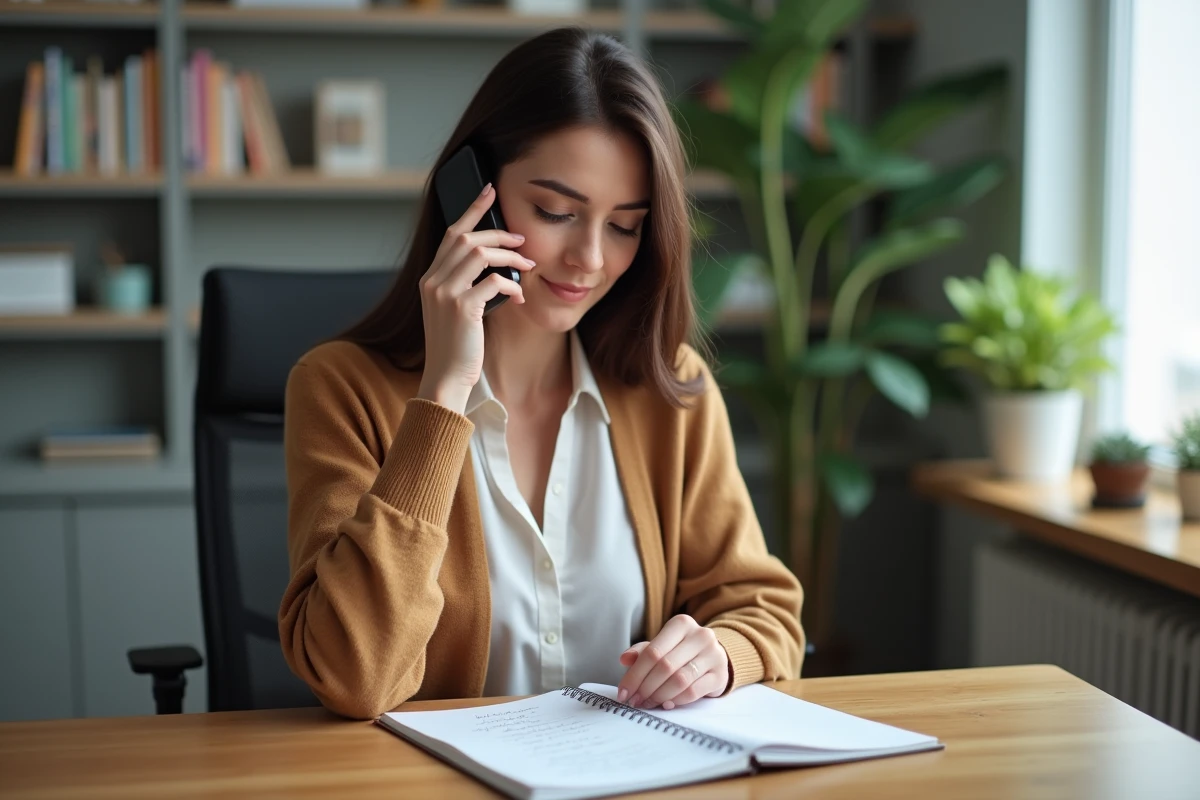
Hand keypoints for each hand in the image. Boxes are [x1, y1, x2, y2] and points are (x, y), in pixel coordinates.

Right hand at [416, 182, 535, 413]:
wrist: (446, 378)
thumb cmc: (456, 346)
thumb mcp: (455, 310)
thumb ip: (465, 285)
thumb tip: (495, 264)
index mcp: (430, 278)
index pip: (451, 234)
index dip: (472, 210)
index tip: (489, 192)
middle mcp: (433, 281)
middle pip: (467, 238)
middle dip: (498, 232)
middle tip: (522, 238)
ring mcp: (444, 293)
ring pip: (480, 255)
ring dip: (509, 257)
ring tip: (527, 265)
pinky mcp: (461, 308)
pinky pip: (492, 283)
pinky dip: (510, 286)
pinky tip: (519, 296)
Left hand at [616, 615, 729, 710]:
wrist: (713, 656)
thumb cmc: (681, 651)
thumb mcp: (662, 645)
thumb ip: (642, 651)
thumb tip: (624, 659)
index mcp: (681, 624)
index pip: (652, 652)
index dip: (635, 674)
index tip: (623, 692)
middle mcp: (700, 635)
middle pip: (665, 666)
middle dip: (645, 688)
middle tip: (635, 701)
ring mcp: (714, 654)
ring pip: (680, 680)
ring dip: (659, 696)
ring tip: (648, 703)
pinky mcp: (720, 675)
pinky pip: (694, 692)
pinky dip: (676, 700)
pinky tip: (666, 704)